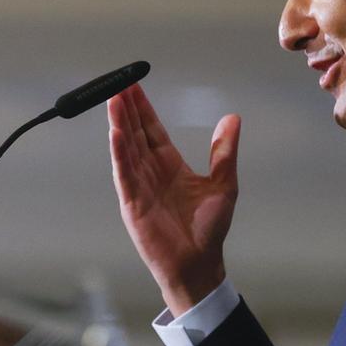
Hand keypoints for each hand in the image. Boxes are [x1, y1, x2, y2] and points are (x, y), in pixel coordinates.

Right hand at [106, 86, 239, 315]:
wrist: (198, 264)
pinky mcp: (133, 203)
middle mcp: (150, 172)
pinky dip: (119, 154)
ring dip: (119, 124)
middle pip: (135, 133)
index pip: (152, 130)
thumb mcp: (224, 184)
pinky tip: (114, 134)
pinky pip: (124, 174)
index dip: (142, 108)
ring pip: (126, 148)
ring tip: (112, 99)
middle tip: (117, 82)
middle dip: (126, 108)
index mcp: (169, 165)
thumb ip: (223, 151)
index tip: (133, 84)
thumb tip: (233, 118)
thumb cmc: (208, 229)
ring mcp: (139, 186)